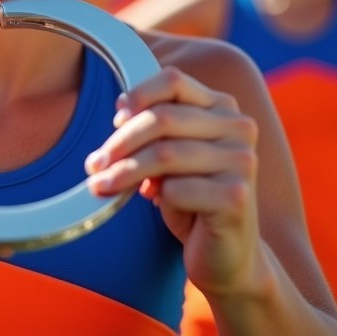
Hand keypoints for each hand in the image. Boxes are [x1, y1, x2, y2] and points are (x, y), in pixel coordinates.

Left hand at [84, 67, 261, 294]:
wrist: (228, 255)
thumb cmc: (192, 199)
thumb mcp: (171, 157)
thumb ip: (155, 132)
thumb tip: (120, 119)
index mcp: (223, 108)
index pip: (173, 81)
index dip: (138, 95)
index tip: (115, 117)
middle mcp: (238, 128)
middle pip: (162, 117)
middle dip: (120, 142)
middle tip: (94, 164)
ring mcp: (242, 161)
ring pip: (165, 154)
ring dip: (124, 171)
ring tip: (99, 185)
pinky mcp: (236, 196)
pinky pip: (177, 189)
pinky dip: (157, 196)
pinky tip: (152, 202)